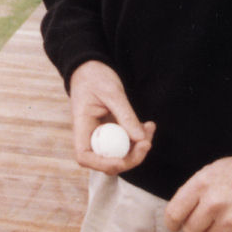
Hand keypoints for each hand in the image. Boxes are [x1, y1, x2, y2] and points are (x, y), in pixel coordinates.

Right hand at [68, 60, 155, 175]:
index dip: (102, 164)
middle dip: (129, 158)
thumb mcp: (112, 92)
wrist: (90, 68)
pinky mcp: (112, 132)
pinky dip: (139, 138)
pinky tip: (148, 126)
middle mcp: (90, 135)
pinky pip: (126, 143)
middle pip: (106, 160)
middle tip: (147, 143)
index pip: (84, 156)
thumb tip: (140, 139)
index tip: (122, 160)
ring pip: (120, 154)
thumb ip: (125, 115)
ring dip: (138, 148)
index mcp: (81, 125)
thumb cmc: (95, 76)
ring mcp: (101, 135)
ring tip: (150, 128)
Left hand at [165, 155, 231, 231]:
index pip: (174, 212)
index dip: (172, 222)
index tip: (175, 225)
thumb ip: (194, 190)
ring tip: (227, 217)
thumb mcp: (212, 171)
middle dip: (195, 225)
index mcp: (201, 184)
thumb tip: (180, 212)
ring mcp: (229, 221)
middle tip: (208, 217)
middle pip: (190, 229)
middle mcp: (212, 204)